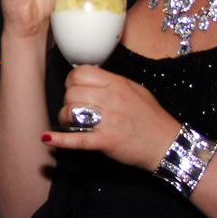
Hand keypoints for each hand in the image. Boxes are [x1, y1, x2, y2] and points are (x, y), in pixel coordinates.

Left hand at [44, 65, 181, 170]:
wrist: (168, 144)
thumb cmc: (151, 118)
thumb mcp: (135, 90)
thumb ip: (113, 82)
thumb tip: (91, 78)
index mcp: (118, 83)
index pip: (80, 73)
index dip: (72, 81)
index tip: (75, 89)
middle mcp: (111, 98)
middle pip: (71, 92)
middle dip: (68, 100)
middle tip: (76, 109)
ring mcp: (108, 120)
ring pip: (70, 111)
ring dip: (66, 118)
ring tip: (73, 123)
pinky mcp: (106, 141)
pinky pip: (78, 138)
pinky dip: (61, 140)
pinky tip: (48, 138)